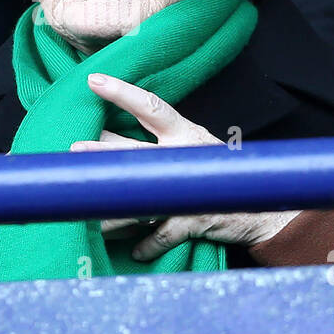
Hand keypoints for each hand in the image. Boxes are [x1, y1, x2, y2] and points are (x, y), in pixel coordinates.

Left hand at [70, 73, 297, 258]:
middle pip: (136, 153)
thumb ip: (157, 141)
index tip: (94, 80)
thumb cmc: (214, 170)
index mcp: (184, 133)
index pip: (151, 107)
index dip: (123, 93)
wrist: (259, 206)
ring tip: (87, 214)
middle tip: (74, 149)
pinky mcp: (194, 221)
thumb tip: (103, 139)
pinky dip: (148, 245)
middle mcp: (185, 157)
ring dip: (114, 210)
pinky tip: (136, 252)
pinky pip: (163, 236)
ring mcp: (189, 190)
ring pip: (142, 200)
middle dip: (104, 152)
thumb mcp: (192, 146)